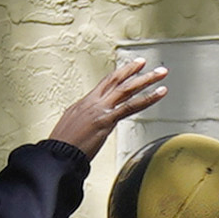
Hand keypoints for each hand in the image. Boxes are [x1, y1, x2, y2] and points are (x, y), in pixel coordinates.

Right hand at [47, 59, 170, 157]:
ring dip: (146, 79)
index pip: (106, 82)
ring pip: (127, 89)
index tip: (131, 67)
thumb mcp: (71, 126)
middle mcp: (93, 102)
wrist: (57, 154)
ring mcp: (100, 110)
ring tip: (161, 74)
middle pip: (116, 80)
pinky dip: (148, 98)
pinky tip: (160, 93)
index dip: (120, 73)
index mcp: (85, 103)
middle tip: (146, 63)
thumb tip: (91, 120)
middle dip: (133, 70)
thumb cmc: (63, 145)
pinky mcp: (106, 120)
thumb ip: (84, 119)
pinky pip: (131, 106)